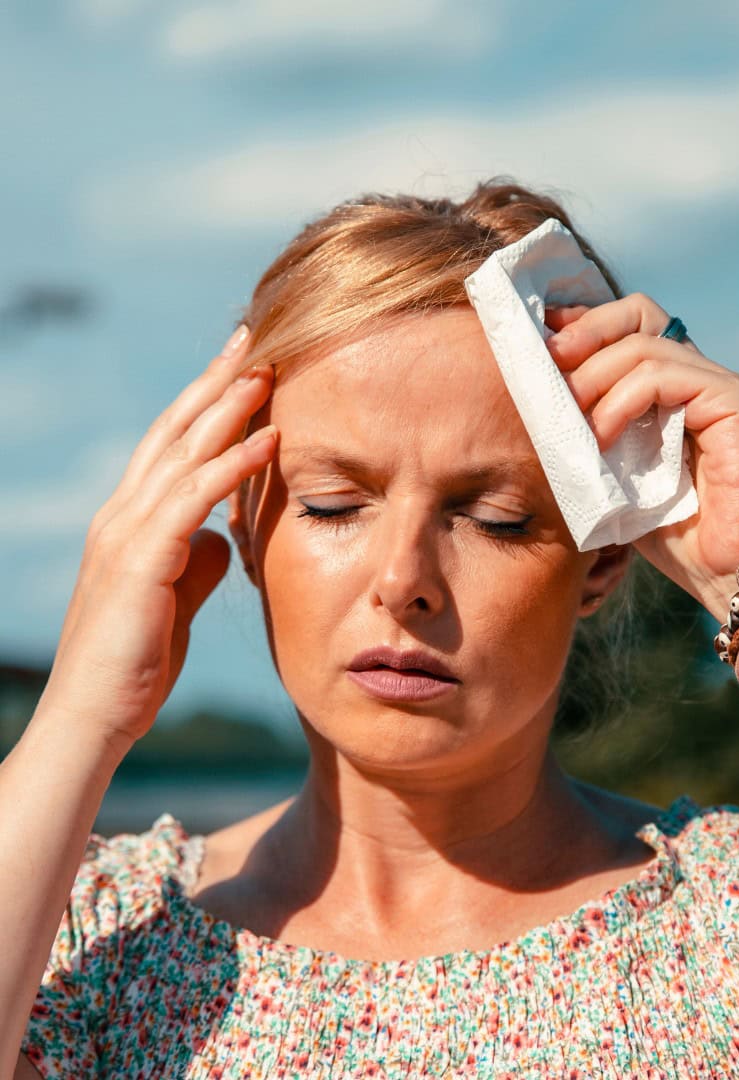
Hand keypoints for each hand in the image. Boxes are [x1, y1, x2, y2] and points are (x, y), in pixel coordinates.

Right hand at [41, 327, 276, 746]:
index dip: (207, 399)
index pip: (172, 443)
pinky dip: (232, 464)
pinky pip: (193, 498)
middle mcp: (122, 514)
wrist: (97, 715)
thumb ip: (198, 559)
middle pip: (174, 430)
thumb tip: (227, 535)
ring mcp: (126, 533)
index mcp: (131, 520)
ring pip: (182, 452)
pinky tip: (268, 438)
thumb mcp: (179, 596)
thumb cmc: (138, 662)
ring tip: (269, 368)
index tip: (246, 360)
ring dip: (228, 407)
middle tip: (254, 335)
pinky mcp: (140, 560)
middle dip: (215, 381)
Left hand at [544, 296, 738, 618]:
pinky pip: (663, 374)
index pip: (628, 328)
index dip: (581, 327)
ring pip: (642, 342)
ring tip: (571, 423)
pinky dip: (621, 401)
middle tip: (546, 365)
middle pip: (638, 313)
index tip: (537, 346)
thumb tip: (539, 415)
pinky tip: (602, 439)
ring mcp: (718, 386)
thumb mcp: (622, 486)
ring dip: (593, 377)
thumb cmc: (689, 543)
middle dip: (584, 331)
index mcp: (676, 394)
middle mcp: (699, 379)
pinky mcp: (732, 401)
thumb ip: (595, 446)